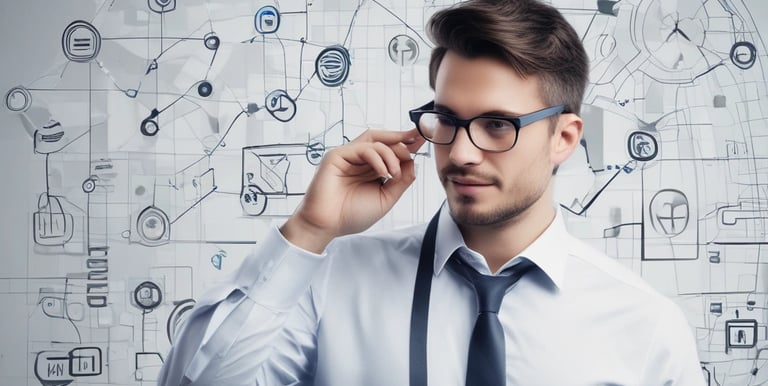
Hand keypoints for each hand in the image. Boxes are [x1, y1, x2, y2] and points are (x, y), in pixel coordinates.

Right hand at [280, 128, 424, 252]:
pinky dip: (378, 157)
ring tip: (394, 172)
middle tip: (417, 142)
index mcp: (370, 169)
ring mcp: (348, 156)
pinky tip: (384, 172)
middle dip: (402, 139)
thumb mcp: (386, 198)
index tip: (422, 140)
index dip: (406, 144)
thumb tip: (414, 162)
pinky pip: (363, 148)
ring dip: (391, 153)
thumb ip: (401, 181)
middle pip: (383, 140)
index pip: (390, 150)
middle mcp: (360, 160)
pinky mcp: (337, 155)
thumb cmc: (351, 215)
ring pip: (375, 141)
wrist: (327, 226)